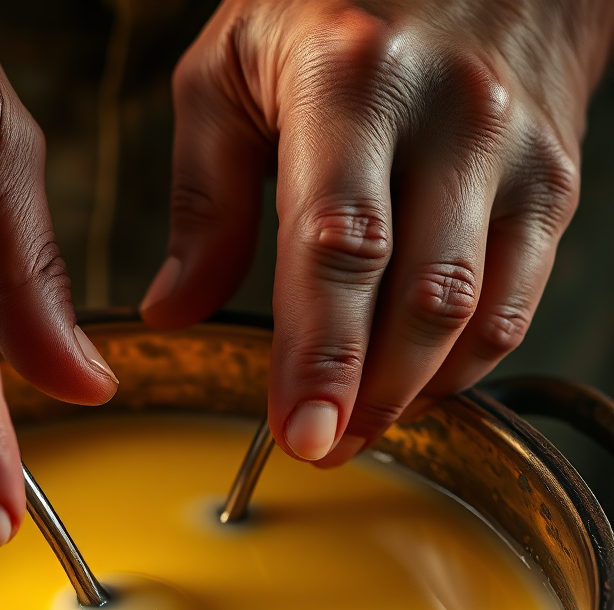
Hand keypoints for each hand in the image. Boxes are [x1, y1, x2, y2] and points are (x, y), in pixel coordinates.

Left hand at [141, 0, 613, 465]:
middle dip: (369, 397)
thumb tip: (175, 310)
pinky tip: (413, 380)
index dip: (320, 354)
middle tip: (319, 447)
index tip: (299, 432)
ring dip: (416, 392)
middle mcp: (450, 116)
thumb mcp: (231, 72)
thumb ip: (204, 200)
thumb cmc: (337, 0)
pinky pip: (519, 301)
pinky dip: (464, 361)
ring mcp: (514, 151)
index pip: (338, 248)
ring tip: (357, 425)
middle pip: (419, 299)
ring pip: (479, 314)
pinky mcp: (553, 180)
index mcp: (351, 83)